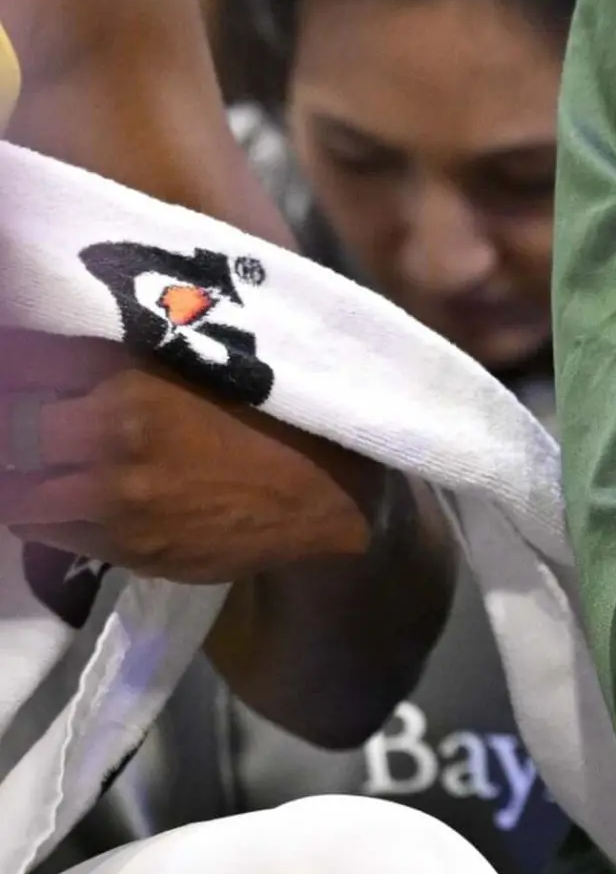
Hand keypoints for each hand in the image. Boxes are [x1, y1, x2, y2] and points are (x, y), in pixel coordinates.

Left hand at [0, 334, 381, 583]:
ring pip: (16, 491)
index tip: (29, 365)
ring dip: (22, 475)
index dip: (21, 365)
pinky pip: (44, 531)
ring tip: (44, 462)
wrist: (326, 493)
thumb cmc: (269, 409)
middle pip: (13, 432)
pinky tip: (68, 496)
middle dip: (18, 422)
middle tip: (35, 416)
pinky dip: (45, 512)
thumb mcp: (206, 356)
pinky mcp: (121, 548)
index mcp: (131, 386)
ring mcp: (114, 502)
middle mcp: (111, 442)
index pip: (28, 368)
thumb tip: (66, 325)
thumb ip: (132, 346)